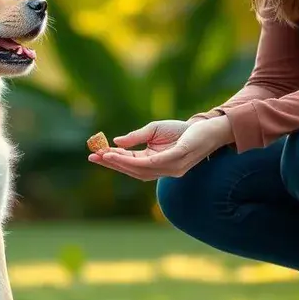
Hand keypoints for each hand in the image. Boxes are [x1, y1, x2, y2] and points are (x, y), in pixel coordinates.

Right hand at [89, 117, 233, 180]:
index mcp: (154, 163)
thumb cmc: (180, 131)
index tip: (94, 154)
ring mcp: (169, 167)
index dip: (112, 161)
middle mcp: (161, 170)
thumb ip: (136, 137)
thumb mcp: (153, 130)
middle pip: (132, 170)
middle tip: (94, 156)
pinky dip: (138, 161)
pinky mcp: (177, 159)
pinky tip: (125, 155)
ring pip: (141, 169)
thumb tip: (116, 142)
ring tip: (105, 155)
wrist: (205, 129)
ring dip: (121, 163)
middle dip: (112, 164)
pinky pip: (154, 163)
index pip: (130, 164)